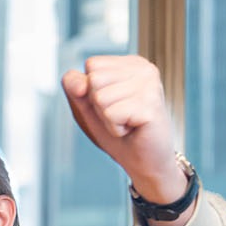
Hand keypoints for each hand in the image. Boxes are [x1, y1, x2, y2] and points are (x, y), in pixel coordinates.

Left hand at [61, 55, 184, 202]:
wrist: (144, 161)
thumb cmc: (118, 133)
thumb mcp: (87, 106)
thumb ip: (75, 86)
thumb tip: (81, 84)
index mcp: (131, 64)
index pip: (92, 64)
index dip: (91, 91)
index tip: (112, 104)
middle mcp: (145, 70)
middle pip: (94, 79)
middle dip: (98, 105)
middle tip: (120, 116)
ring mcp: (150, 86)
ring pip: (100, 97)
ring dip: (107, 118)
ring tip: (127, 122)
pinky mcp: (151, 105)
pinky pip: (111, 114)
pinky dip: (115, 128)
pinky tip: (132, 129)